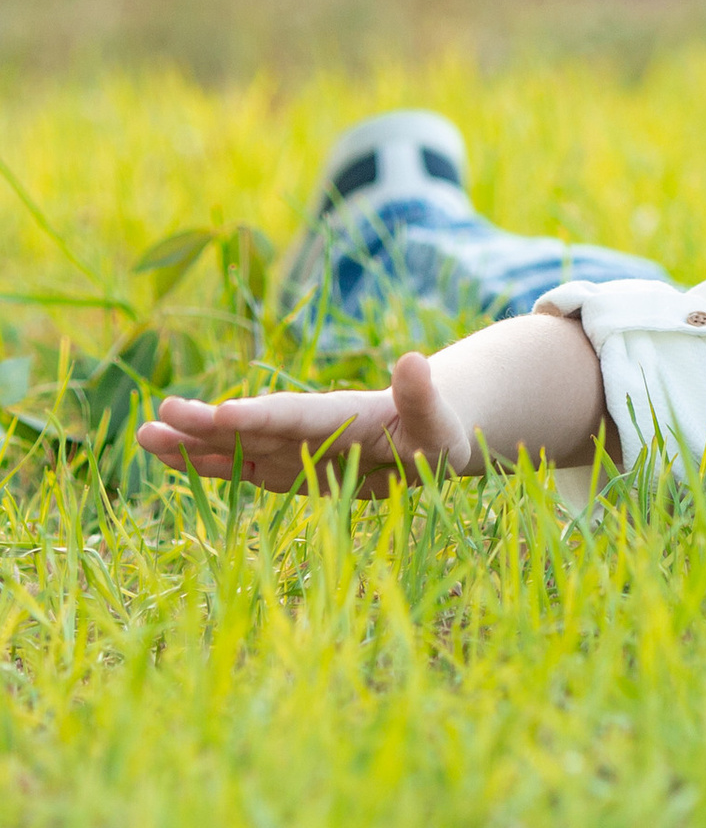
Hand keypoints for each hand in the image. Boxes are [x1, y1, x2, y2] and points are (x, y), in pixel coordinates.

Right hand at [139, 351, 475, 493]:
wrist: (424, 443)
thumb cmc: (438, 434)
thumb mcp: (440, 424)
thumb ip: (422, 396)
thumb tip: (414, 358)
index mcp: (344, 415)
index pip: (296, 415)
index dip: (261, 415)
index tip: (223, 411)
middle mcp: (308, 428)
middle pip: (253, 424)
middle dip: (208, 423)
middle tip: (160, 414)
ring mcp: (291, 448)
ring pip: (234, 444)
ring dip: (192, 443)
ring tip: (143, 435)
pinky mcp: (284, 468)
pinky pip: (238, 466)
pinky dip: (202, 464)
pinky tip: (164, 458)